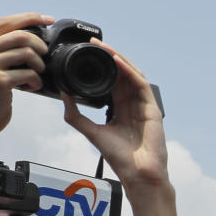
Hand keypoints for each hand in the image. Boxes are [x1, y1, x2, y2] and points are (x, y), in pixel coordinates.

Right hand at [0, 13, 52, 154]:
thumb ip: (0, 48)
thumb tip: (31, 36)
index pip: (4, 22)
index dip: (29, 18)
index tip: (48, 19)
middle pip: (20, 36)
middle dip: (39, 46)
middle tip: (43, 57)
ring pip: (27, 53)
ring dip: (39, 65)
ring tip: (36, 75)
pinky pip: (29, 74)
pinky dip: (36, 81)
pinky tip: (31, 87)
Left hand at [62, 39, 167, 193]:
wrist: (136, 172)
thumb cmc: (119, 157)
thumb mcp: (91, 131)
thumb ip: (75, 114)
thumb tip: (63, 95)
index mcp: (120, 110)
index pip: (112, 82)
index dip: (101, 67)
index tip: (87, 54)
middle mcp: (132, 105)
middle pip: (122, 74)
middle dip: (109, 57)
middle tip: (93, 43)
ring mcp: (143, 105)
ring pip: (132, 75)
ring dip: (119, 59)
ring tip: (104, 47)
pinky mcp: (152, 108)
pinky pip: (141, 83)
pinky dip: (129, 70)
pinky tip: (117, 60)